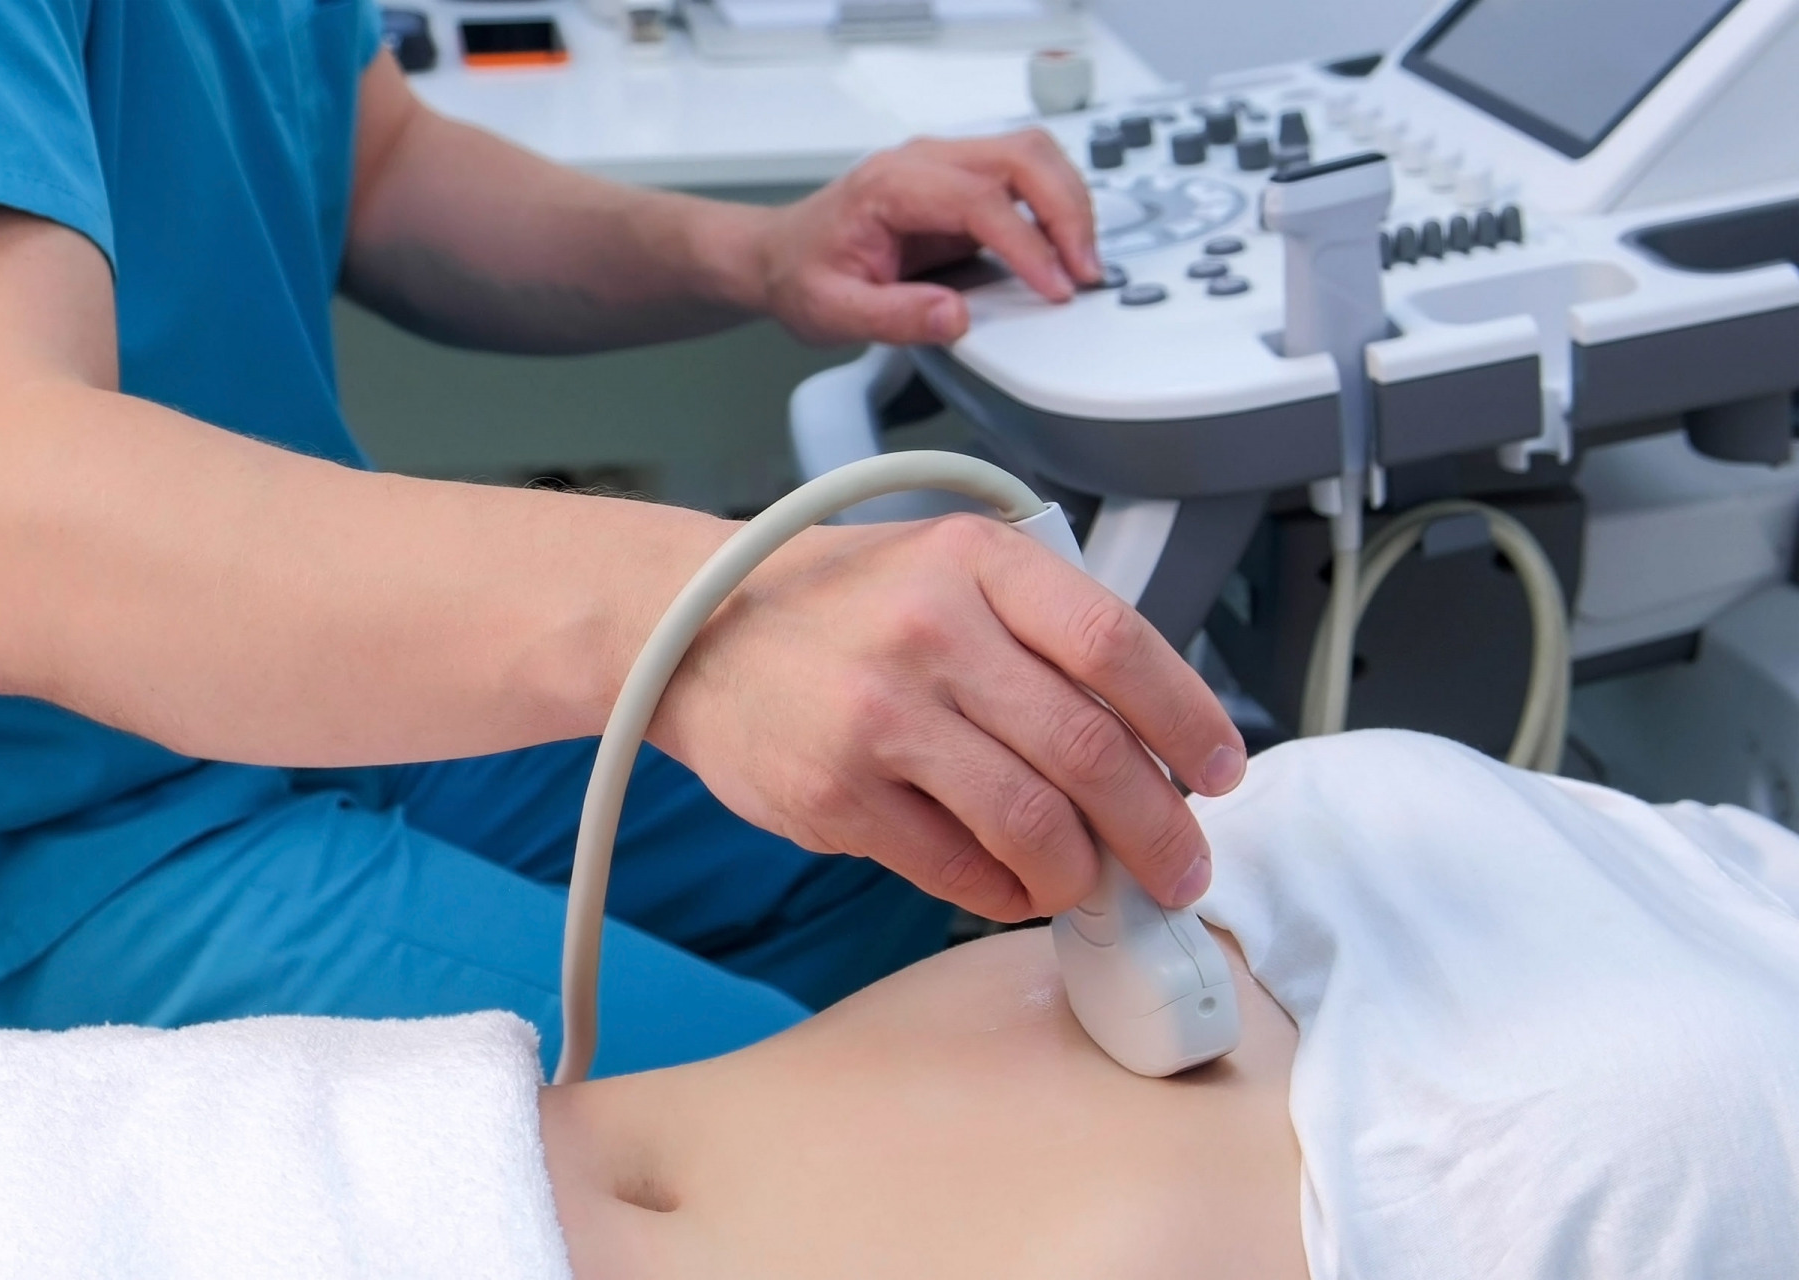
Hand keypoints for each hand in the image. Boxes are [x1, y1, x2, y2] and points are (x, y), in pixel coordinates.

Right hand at [649, 515, 1247, 921]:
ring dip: (1083, 873)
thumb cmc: (836, 604)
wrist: (689, 626)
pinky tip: (1016, 887)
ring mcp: (879, 716)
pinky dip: (1005, 893)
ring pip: (1031, 823)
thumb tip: (1148, 744)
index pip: (1116, 643)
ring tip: (1095, 884)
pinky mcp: (836, 794)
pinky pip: (956, 868)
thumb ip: (1038, 632)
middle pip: (1088, 750)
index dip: (1188, 719)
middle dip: (1157, 828)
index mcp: (974, 562)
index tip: (1219, 771)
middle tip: (1181, 868)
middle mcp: (929, 629)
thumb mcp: (943, 569)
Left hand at [752, 131, 1100, 345]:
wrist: (781, 255)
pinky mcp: (964, 182)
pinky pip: (1027, 173)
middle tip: (1085, 272)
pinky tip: (1065, 247)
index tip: (1054, 287)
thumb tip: (954, 318)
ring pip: (1033, 154)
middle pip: (1021, 156)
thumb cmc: (802, 276)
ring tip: (1083, 262)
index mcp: (891, 184)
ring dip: (1070, 203)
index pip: (980, 199)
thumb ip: (892, 318)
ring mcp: (947, 165)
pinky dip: (1057, 204)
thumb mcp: (832, 312)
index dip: (1027, 244)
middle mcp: (924, 161)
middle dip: (1066, 212)